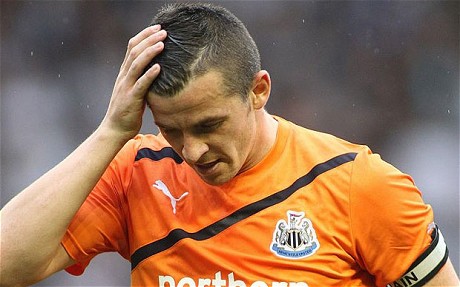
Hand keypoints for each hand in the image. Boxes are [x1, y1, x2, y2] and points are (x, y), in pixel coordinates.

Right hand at [101, 25, 166, 141]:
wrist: (115, 130)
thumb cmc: (127, 112)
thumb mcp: (134, 91)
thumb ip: (141, 80)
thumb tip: (155, 71)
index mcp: (124, 73)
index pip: (131, 48)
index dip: (144, 36)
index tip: (157, 28)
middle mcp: (123, 77)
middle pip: (134, 51)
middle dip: (149, 39)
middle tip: (163, 31)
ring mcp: (126, 87)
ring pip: (136, 64)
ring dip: (150, 52)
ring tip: (163, 43)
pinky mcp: (131, 99)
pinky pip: (141, 84)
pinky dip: (150, 75)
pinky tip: (159, 68)